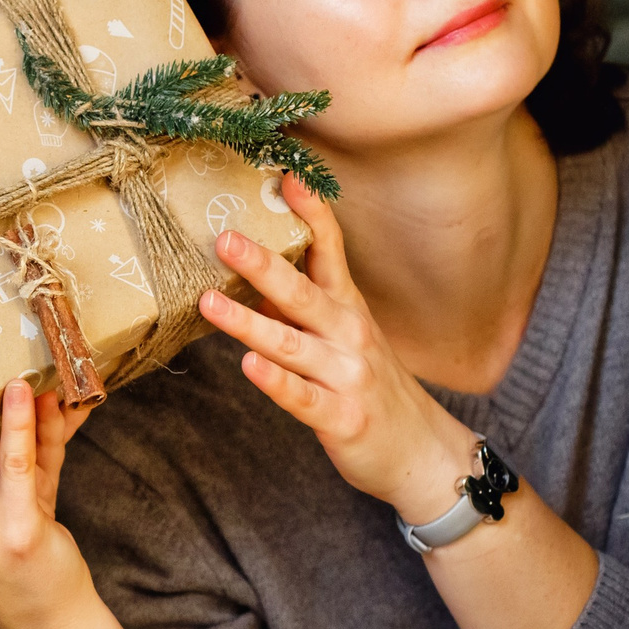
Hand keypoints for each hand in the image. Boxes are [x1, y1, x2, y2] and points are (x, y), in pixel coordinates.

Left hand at [201, 175, 480, 524]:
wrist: (421, 452)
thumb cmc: (370, 387)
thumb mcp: (344, 338)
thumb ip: (302, 307)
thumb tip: (251, 272)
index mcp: (348, 308)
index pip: (331, 250)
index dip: (311, 213)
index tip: (285, 176)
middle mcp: (350, 334)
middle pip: (303, 291)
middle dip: (263, 263)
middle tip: (224, 238)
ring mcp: (348, 376)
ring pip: (293, 343)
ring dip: (249, 322)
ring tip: (208, 302)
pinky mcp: (343, 418)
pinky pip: (302, 397)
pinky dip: (276, 381)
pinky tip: (248, 366)